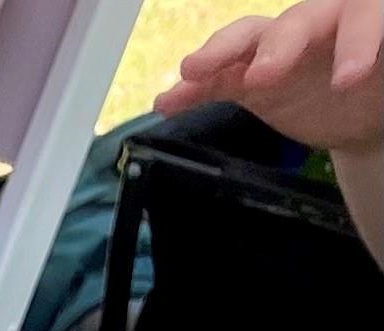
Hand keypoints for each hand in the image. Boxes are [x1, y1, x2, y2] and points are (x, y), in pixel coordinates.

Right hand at [158, 0, 382, 150]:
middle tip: (264, 75)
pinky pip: (216, 82)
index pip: (359, 14)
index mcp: (362, 17)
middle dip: (276, 46)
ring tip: (191, 72)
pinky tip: (168, 102)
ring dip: (218, 54)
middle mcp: (318, 26)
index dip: (356, 42)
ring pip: (246, 40)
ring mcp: (280, 52)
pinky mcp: (251, 83)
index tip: (350, 79)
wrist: (369, 113)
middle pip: (293, 21)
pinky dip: (190, 91)